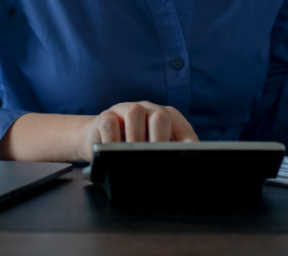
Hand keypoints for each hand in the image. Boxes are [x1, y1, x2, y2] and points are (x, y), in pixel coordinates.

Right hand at [78, 101, 197, 161]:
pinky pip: (109, 121)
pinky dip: (111, 138)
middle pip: (159, 116)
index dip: (187, 146)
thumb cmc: (133, 146)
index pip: (183, 130)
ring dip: (135, 136)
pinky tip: (112, 152)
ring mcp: (126, 110)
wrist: (100, 135)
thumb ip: (166, 158)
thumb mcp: (152, 151)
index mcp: (167, 118)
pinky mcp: (105, 115)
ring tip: (132, 156)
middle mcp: (148, 110)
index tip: (188, 163)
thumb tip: (181, 176)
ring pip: (134, 112)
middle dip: (160, 139)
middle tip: (157, 159)